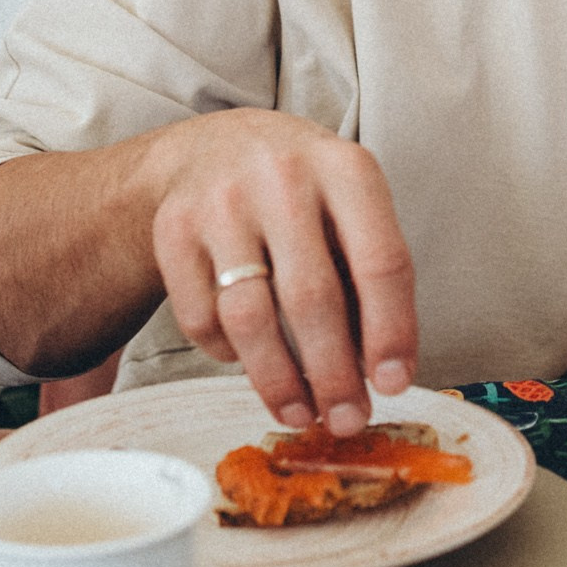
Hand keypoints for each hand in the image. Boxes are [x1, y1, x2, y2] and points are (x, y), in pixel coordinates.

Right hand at [144, 109, 417, 435]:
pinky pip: (202, 318)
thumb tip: (379, 372)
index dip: (392, 331)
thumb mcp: (348, 204)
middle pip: (313, 298)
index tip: (394, 383)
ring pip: (250, 318)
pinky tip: (248, 357)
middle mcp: (283, 177)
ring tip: (301, 412)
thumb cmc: (301, 190)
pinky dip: (227, 353)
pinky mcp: (173, 230)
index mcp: (346, 168)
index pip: (381, 261)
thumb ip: (367, 274)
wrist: (214, 147)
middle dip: (333, 374)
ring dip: (279, 381)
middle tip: (347, 419)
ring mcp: (222, 202)